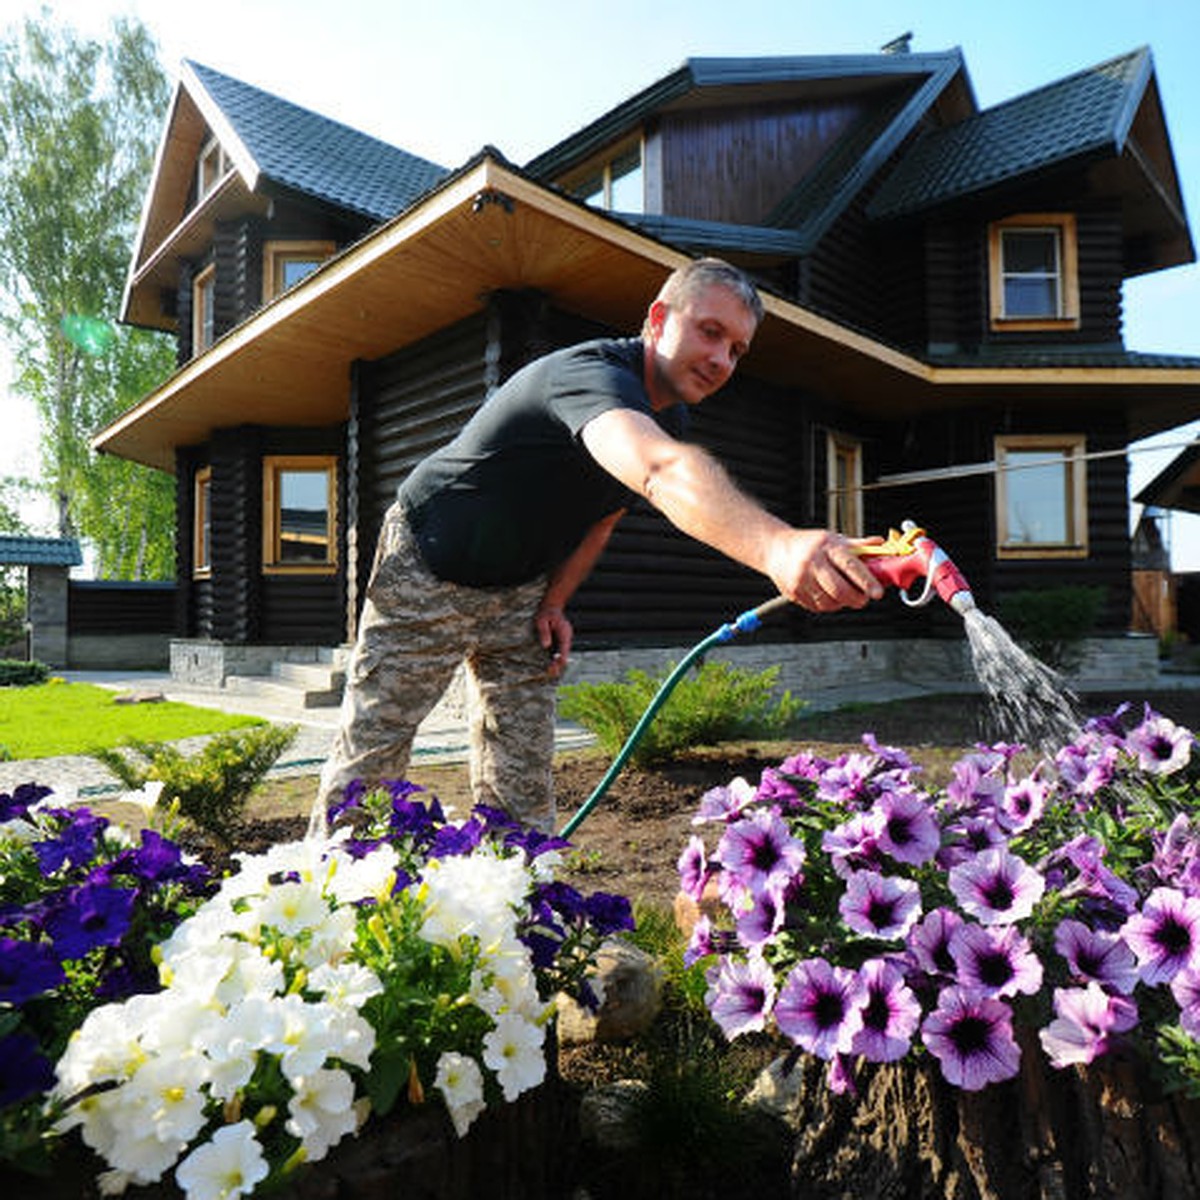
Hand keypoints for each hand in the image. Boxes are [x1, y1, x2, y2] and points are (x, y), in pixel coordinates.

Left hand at [534, 605, 573, 677]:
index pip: (565, 647)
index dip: (562, 657)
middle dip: (559, 663)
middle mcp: (566, 636)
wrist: (551, 606)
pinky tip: (550, 664)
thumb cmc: (546, 612)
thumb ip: (544, 632)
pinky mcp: (560, 640)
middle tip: (552, 672)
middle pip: (565, 653)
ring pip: (563, 653)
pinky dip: (555, 658)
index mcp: (564, 631)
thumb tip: (546, 645)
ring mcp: (564, 639)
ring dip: (557, 662)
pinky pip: (559, 651)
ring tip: (550, 672)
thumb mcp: (542, 620)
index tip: (559, 665)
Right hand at [767, 529, 884, 611]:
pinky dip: (829, 605)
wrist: (776, 549)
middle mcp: (812, 563)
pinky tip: (829, 595)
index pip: (850, 565)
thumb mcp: (834, 539)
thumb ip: (858, 546)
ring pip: (830, 602)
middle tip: (863, 598)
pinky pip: (818, 607)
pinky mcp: (794, 593)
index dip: (866, 581)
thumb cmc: (809, 544)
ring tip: (844, 594)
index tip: (878, 592)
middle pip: (840, 590)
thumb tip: (881, 546)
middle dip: (856, 598)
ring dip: (843, 603)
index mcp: (826, 547)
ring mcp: (801, 579)